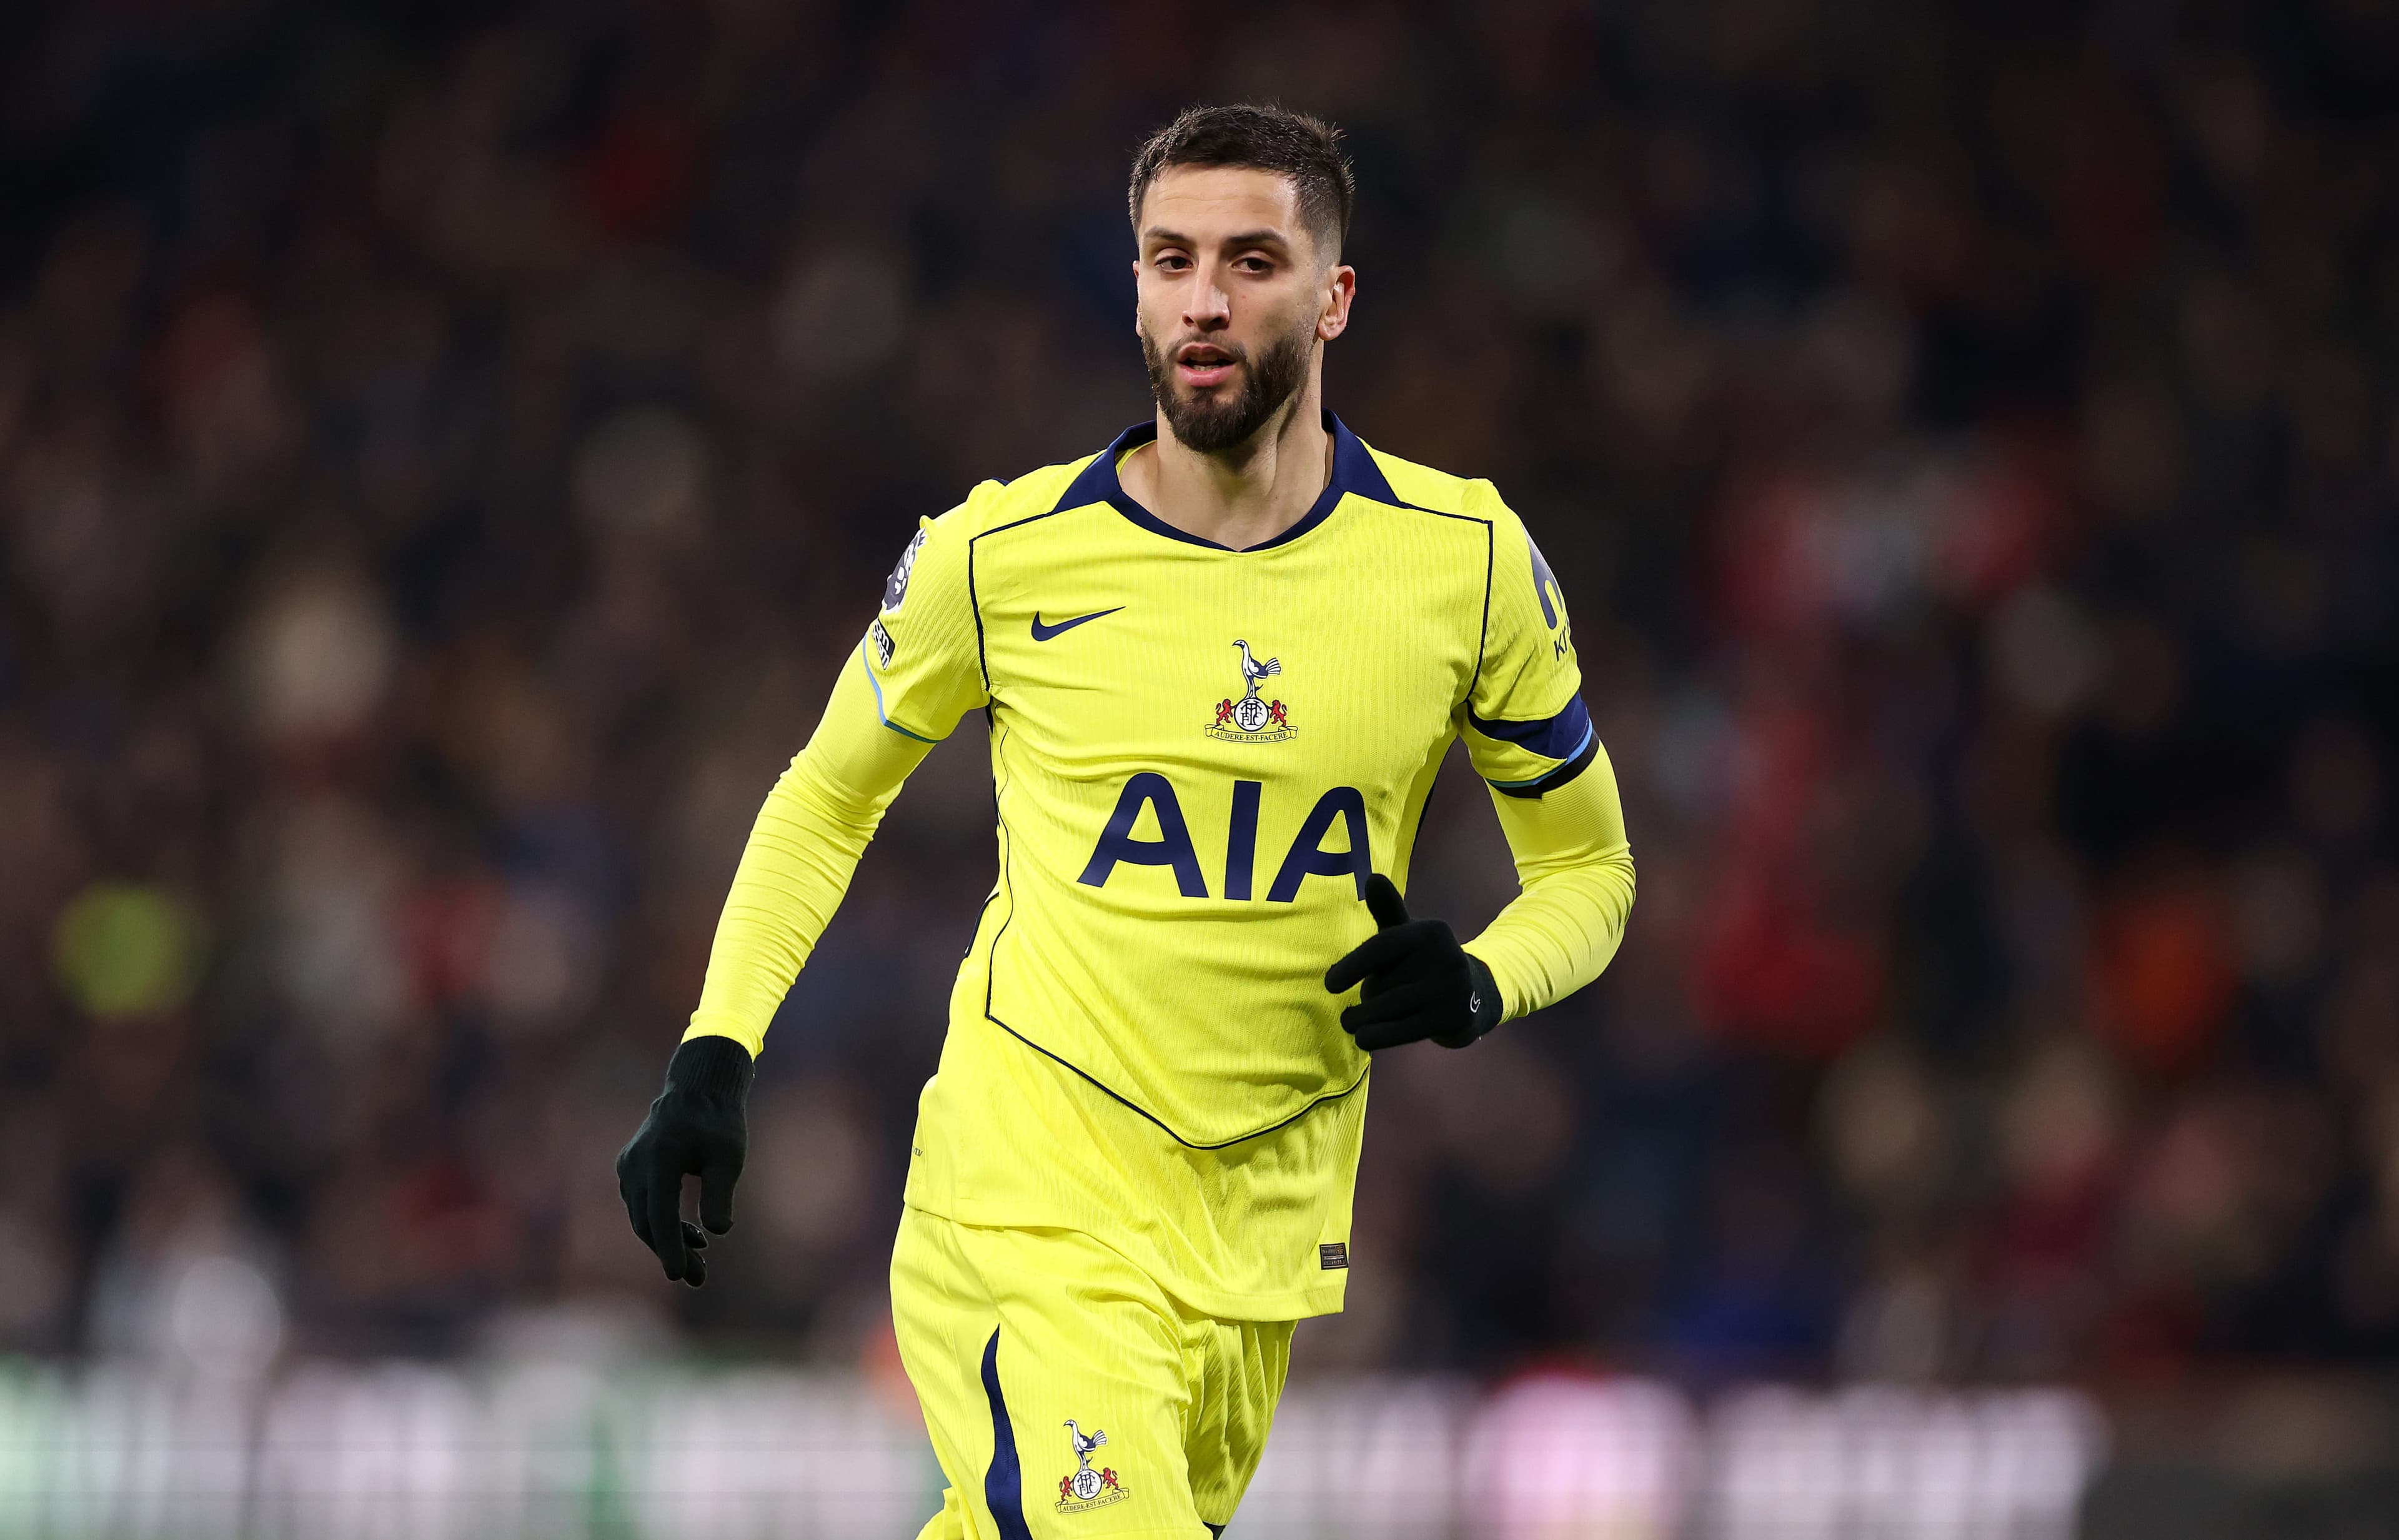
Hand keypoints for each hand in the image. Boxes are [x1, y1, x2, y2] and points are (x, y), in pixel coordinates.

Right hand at [615, 1035, 753, 1284]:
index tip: (678, 1275)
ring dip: (667, 1241)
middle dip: (671, 1253)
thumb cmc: (719, 1123)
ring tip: (700, 1263)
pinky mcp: (629, 1168)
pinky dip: (661, 1223)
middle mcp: (636, 1164)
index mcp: (660, 1158)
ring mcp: (628, 1166)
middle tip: (699, 1279)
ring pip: (643, 1217)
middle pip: (647, 1222)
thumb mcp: (728, 1157)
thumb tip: (719, 1232)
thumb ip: (720, 1193)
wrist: (698, 1090)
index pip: (660, 1214)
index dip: (669, 1247)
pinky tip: (691, 1236)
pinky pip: (642, 1204)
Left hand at [1324, 874, 1502, 1050]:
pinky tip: (1363, 1039)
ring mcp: (1452, 989)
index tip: (1329, 985)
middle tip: (1368, 1001)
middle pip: (1383, 982)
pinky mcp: (1453, 1018)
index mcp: (1431, 931)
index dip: (1352, 966)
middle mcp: (1446, 957)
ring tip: (1354, 1022)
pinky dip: (1378, 1036)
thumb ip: (1387, 910)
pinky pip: (1404, 1031)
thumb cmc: (1423, 963)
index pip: (1382, 947)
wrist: (1473, 998)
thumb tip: (1372, 878)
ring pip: (1389, 1008)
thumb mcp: (1406, 935)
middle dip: (1368, 995)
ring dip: (1364, 1019)